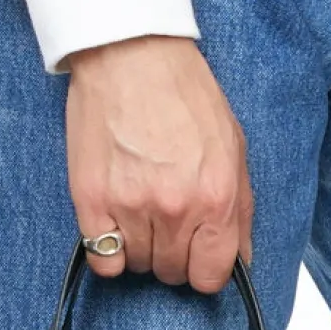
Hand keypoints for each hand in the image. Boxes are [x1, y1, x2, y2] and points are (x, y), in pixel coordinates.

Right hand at [63, 35, 253, 292]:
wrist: (132, 55)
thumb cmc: (183, 93)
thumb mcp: (233, 146)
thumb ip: (239, 208)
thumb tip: (238, 257)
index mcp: (217, 196)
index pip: (212, 274)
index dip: (206, 269)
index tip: (199, 256)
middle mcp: (176, 208)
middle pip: (173, 272)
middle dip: (174, 254)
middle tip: (168, 221)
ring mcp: (131, 207)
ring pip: (138, 266)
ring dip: (141, 248)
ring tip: (140, 209)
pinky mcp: (91, 201)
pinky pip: (102, 259)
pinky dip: (108, 250)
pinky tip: (114, 223)